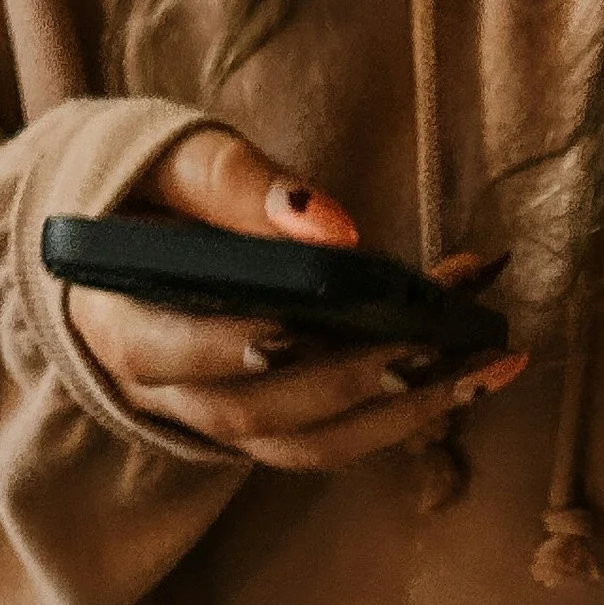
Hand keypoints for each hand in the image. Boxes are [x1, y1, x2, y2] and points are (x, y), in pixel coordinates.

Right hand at [60, 126, 524, 469]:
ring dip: (403, 413)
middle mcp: (165, 395)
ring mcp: (219, 424)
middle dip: (348, 381)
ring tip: (485, 364)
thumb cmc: (149, 191)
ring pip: (307, 444)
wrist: (127, 241)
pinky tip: (476, 372)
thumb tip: (332, 227)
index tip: (298, 323)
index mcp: (118, 324)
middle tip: (431, 343)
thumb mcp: (174, 160)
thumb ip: (236, 186)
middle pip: (255, 411)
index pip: (166, 351)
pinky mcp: (270, 430)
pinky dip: (408, 413)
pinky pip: (337, 441)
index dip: (229, 346)